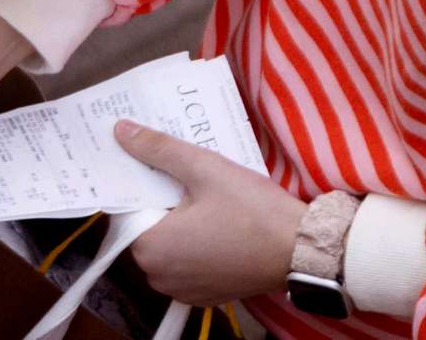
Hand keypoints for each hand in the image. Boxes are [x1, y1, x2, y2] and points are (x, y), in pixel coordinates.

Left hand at [114, 120, 305, 306]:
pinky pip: (188, 263)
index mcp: (149, 248)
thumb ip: (159, 149)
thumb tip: (121, 131)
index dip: (142, 184)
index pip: (128, 209)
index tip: (158, 166)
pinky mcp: (206, 295)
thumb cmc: (253, 210)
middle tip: (187, 178)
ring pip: (168, 246)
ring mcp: (182, 290)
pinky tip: (216, 223)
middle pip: (147, 227)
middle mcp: (158, 276)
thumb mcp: (203, 169)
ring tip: (204, 197)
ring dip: (180, 223)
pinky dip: (196, 245)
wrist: (304, 250)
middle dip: (162, 202)